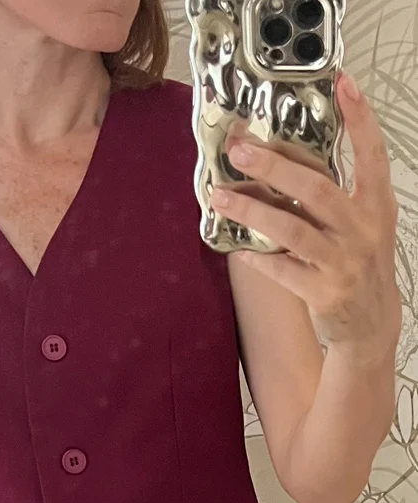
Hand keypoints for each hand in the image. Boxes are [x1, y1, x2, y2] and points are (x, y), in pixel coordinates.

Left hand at [213, 74, 400, 359]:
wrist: (371, 325)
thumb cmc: (359, 265)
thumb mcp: (362, 225)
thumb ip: (334, 195)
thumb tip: (280, 162)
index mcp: (376, 205)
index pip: (372, 153)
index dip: (359, 118)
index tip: (343, 83)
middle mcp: (362, 230)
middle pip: (316, 188)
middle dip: (274, 166)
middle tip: (240, 150)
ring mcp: (343, 262)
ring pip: (292, 229)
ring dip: (252, 210)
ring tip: (221, 196)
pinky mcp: (324, 293)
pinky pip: (282, 270)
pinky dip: (257, 257)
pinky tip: (236, 246)